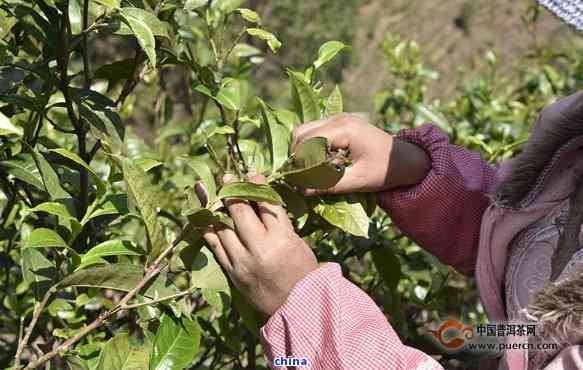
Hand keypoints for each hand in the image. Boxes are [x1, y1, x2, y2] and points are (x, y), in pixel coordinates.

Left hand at [201, 174, 318, 315]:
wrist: (297, 307)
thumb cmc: (302, 271)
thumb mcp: (296, 241)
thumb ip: (278, 222)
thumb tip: (259, 198)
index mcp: (282, 239)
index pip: (266, 204)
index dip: (257, 185)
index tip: (251, 174)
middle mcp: (259, 249)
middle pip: (240, 212)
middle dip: (232, 191)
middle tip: (226, 178)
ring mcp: (242, 262)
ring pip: (222, 227)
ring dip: (216, 208)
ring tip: (211, 194)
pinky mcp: (232, 272)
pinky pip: (215, 246)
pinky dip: (209, 230)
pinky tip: (204, 218)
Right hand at [291, 113, 429, 194]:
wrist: (408, 159)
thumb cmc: (386, 170)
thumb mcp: (359, 181)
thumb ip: (329, 185)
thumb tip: (302, 191)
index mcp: (344, 129)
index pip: (307, 142)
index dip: (298, 162)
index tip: (297, 182)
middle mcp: (338, 118)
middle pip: (300, 133)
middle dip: (296, 155)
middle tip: (299, 178)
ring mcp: (338, 118)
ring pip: (305, 131)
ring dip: (301, 151)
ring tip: (307, 172)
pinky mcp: (339, 124)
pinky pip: (314, 132)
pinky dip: (310, 147)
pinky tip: (317, 164)